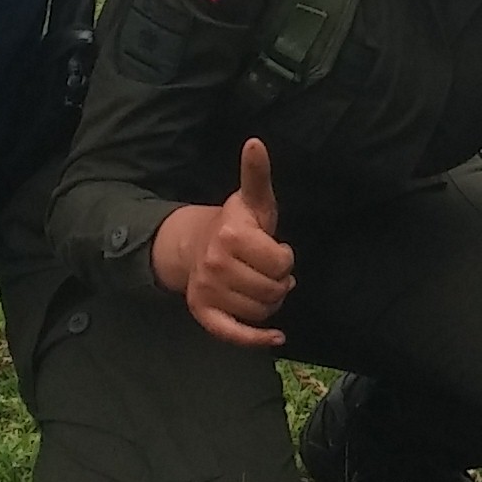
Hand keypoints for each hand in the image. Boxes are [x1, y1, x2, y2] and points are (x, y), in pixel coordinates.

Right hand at [153, 137, 295, 346]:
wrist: (195, 245)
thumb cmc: (237, 224)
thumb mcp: (253, 200)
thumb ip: (257, 174)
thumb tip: (255, 142)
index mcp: (231, 235)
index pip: (282, 262)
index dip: (285, 258)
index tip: (276, 250)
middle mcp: (216, 264)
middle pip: (274, 290)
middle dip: (279, 282)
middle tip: (269, 271)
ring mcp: (208, 290)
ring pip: (261, 312)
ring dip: (269, 304)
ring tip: (261, 287)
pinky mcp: (204, 313)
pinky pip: (234, 335)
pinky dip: (256, 340)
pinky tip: (275, 338)